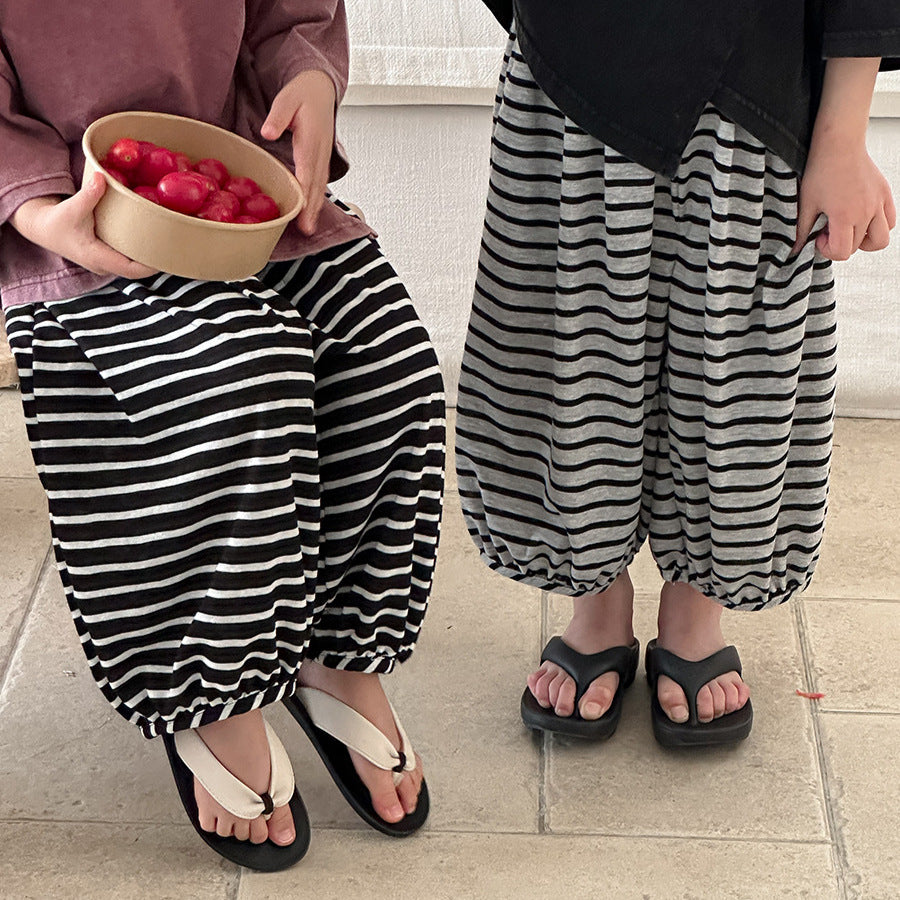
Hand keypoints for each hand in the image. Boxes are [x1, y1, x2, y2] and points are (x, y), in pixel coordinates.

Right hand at [9, 173, 157, 277]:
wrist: (44, 229)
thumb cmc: (57, 221)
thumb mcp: (72, 207)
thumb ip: (88, 194)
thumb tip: (101, 176)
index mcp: (98, 258)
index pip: (132, 270)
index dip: (151, 265)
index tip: (168, 254)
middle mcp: (106, 266)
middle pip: (138, 269)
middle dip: (156, 259)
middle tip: (175, 244)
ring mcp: (107, 263)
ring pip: (134, 264)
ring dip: (150, 254)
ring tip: (169, 241)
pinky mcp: (108, 257)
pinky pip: (129, 257)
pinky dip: (141, 249)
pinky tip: (153, 237)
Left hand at [260, 69, 336, 235]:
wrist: (321, 90)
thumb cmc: (302, 94)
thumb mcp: (287, 98)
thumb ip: (278, 116)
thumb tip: (268, 133)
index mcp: (312, 139)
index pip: (308, 169)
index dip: (305, 191)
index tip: (301, 208)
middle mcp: (320, 152)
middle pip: (316, 185)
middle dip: (311, 209)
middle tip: (306, 229)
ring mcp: (322, 158)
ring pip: (319, 187)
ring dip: (315, 209)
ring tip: (308, 228)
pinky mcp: (320, 161)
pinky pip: (319, 183)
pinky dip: (315, 200)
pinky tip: (310, 214)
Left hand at [793, 56, 895, 259]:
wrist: (839, 143)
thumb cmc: (821, 169)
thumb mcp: (806, 203)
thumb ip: (802, 230)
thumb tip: (795, 249)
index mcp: (845, 215)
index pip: (843, 252)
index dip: (828, 250)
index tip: (820, 236)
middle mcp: (866, 211)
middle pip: (857, 247)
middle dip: (841, 243)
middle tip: (829, 228)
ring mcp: (878, 203)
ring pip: (880, 239)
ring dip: (864, 241)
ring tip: (849, 229)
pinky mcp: (885, 194)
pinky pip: (890, 221)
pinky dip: (878, 227)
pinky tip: (861, 219)